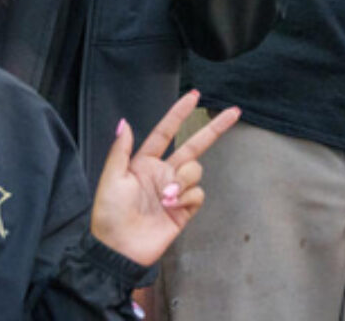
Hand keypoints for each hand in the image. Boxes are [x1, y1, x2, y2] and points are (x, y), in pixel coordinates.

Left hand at [90, 91, 239, 265]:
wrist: (119, 249)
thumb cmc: (109, 214)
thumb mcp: (111, 178)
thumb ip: (121, 149)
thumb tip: (125, 122)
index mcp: (144, 162)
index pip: (166, 132)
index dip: (179, 113)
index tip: (194, 96)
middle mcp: (163, 173)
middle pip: (194, 146)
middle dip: (213, 129)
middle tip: (234, 112)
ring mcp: (175, 191)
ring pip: (195, 171)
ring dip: (185, 180)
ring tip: (166, 198)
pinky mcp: (184, 210)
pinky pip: (198, 193)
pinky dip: (188, 197)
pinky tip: (173, 206)